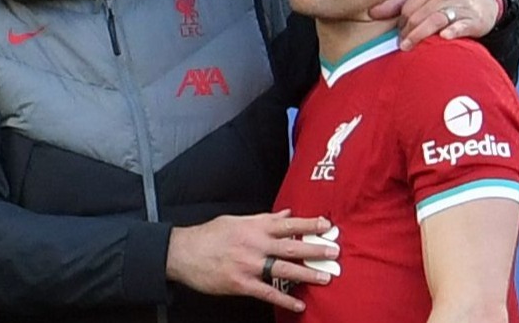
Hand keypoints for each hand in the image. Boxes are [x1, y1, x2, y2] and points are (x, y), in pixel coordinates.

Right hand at [166, 210, 338, 311]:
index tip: (327, 224)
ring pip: (284, 269)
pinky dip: (285, 298)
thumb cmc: (210, 235)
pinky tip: (299, 303)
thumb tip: (286, 214)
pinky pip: (268, 292)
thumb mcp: (237, 220)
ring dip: (307, 274)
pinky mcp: (242, 284)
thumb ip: (263, 219)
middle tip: (334, 252)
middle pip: (292, 246)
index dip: (309, 224)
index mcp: (255, 226)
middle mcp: (255, 243)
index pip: (288, 223)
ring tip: (326, 277)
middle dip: (315, 249)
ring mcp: (250, 265)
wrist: (184, 252)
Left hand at [367, 0, 498, 50]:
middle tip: (402, 45)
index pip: (409, 6)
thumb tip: (371, 12)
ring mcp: (461, 5)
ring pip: (436, 19)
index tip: (399, 35)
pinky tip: (444, 38)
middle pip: (420, 14)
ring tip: (408, 47)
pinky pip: (461, 25)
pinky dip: (452, 31)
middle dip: (408, 31)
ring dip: (420, 34)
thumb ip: (399, 1)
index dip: (401, 23)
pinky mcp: (474, 19)